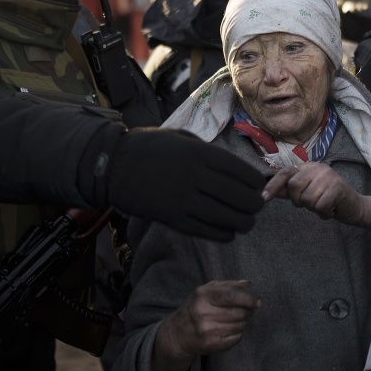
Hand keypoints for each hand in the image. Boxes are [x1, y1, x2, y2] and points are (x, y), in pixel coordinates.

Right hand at [87, 127, 264, 240]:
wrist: (111, 166)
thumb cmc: (148, 147)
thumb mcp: (180, 137)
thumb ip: (206, 150)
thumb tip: (232, 166)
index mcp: (200, 154)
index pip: (241, 172)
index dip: (256, 182)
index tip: (260, 185)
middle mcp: (195, 177)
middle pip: (240, 197)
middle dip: (254, 204)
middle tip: (256, 205)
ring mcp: (184, 201)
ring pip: (228, 218)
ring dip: (243, 222)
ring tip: (246, 221)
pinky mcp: (173, 220)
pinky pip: (208, 232)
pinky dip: (224, 234)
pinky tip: (229, 231)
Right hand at [151, 280, 261, 370]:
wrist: (178, 333)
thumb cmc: (197, 307)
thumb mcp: (207, 290)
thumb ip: (228, 285)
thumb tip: (248, 285)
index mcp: (203, 296)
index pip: (231, 296)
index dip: (248, 299)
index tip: (258, 301)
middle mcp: (203, 313)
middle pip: (239, 313)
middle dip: (248, 311)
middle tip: (247, 310)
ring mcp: (206, 331)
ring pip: (239, 326)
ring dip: (242, 322)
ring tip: (235, 319)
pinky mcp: (210, 345)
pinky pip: (236, 338)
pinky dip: (237, 334)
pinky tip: (229, 329)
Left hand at [262, 162, 370, 234]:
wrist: (354, 207)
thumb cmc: (327, 199)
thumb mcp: (306, 193)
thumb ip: (289, 191)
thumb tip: (267, 192)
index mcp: (307, 167)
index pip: (285, 173)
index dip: (272, 185)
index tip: (262, 198)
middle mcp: (317, 167)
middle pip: (294, 187)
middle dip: (299, 201)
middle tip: (312, 203)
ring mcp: (328, 176)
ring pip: (307, 199)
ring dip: (314, 208)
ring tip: (324, 205)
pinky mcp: (338, 187)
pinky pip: (320, 206)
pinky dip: (324, 213)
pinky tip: (332, 210)